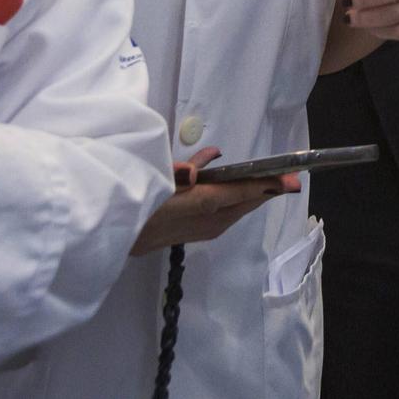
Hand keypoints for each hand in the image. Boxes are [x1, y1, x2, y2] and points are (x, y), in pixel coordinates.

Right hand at [131, 147, 296, 254]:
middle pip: (243, 201)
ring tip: (261, 177)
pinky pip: (218, 211)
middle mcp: (208, 221)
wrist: (105, 239)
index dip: (269, 184)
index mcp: (204, 205)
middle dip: (263, 188)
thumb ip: (184, 170)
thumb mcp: (158, 181)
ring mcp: (200, 230)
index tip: (293, 180)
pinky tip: (219, 179)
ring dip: (244, 191)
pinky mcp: (189, 232)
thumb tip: (208, 159)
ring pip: (232, 207)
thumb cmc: (133, 204)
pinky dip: (225, 196)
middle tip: (286, 178)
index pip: (244, 191)